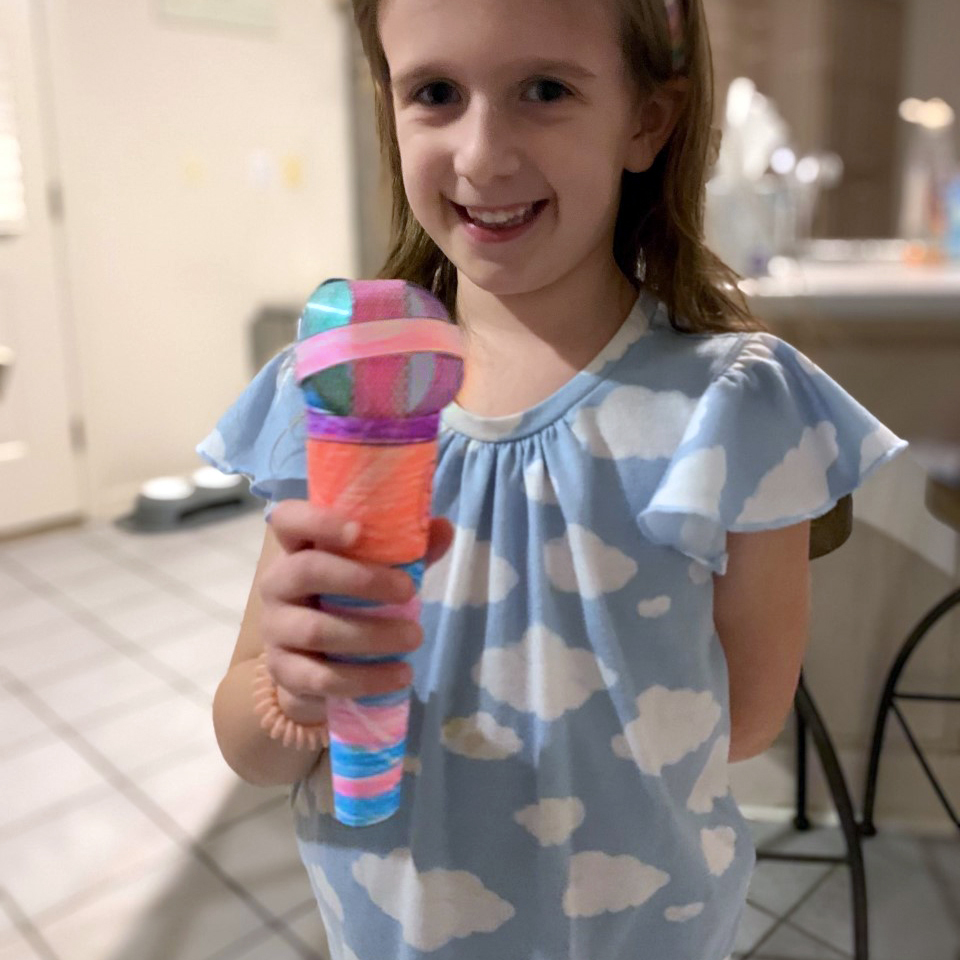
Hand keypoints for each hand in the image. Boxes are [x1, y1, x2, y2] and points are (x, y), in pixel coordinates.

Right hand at [258, 500, 452, 725]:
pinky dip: (365, 678)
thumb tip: (444, 528)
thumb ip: (405, 551)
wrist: (312, 667)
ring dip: (371, 635)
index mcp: (297, 549)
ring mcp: (275, 630)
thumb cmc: (346, 603)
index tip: (358, 530)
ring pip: (315, 630)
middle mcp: (277, 584)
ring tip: (414, 637)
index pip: (288, 520)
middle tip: (409, 591)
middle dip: (361, 579)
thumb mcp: (376, 572)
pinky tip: (398, 675)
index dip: (317, 520)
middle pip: (305, 570)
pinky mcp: (284, 673)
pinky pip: (320, 678)